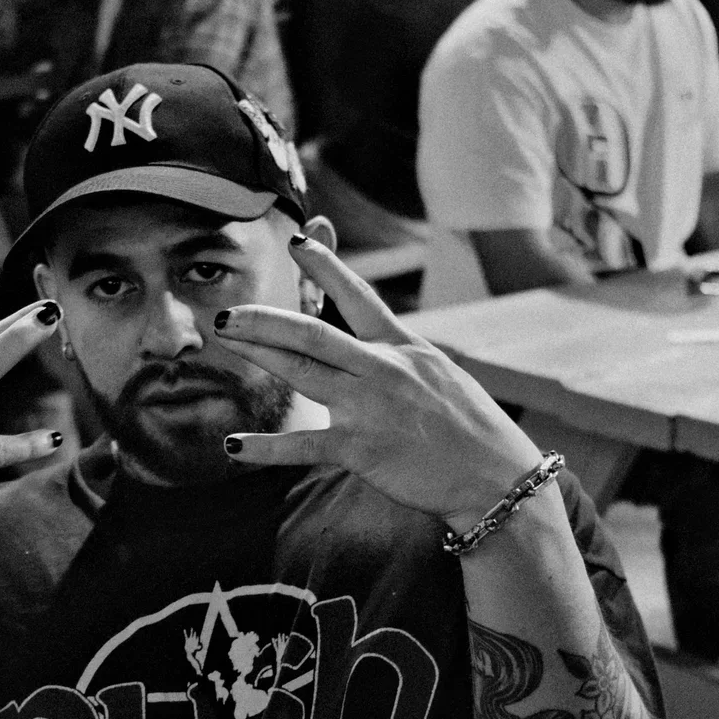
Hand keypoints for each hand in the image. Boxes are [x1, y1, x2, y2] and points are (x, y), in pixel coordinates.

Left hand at [212, 235, 541, 531]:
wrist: (496, 477)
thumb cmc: (471, 430)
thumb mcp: (441, 376)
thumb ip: (402, 358)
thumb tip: (378, 345)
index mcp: (404, 348)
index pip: (359, 297)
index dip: (326, 267)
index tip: (299, 241)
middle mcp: (383, 369)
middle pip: (312, 333)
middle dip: (265, 318)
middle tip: (227, 311)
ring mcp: (369, 407)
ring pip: (301, 372)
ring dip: (258, 351)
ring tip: (221, 335)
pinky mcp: (361, 449)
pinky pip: (302, 445)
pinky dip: (264, 447)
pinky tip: (232, 445)